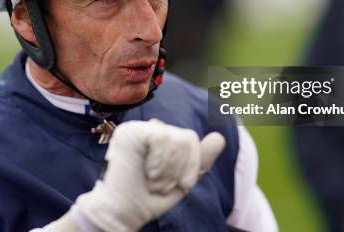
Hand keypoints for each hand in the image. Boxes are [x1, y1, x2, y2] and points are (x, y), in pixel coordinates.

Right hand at [74, 119, 225, 231]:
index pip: (191, 139)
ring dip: (168, 169)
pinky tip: (148, 172)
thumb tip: (220, 138)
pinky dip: (159, 162)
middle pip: (186, 138)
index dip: (192, 165)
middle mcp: (151, 130)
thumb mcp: (182, 180)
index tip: (181, 185)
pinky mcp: (129, 131)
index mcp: (163, 138)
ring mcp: (139, 129)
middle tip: (161, 185)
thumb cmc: (149, 199)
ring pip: (176, 138)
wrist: (123, 213)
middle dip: (180, 169)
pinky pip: (161, 137)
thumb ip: (200, 160)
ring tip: (153, 181)